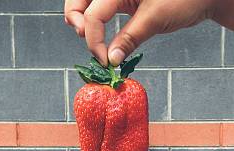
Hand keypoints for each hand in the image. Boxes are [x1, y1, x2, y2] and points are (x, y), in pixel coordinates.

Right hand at [64, 0, 219, 66]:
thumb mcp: (155, 19)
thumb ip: (129, 38)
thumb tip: (111, 60)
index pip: (92, 14)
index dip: (94, 40)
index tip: (105, 62)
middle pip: (79, 2)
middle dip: (77, 23)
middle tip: (93, 47)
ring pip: (87, 4)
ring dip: (85, 23)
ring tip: (96, 43)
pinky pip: (101, 8)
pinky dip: (98, 23)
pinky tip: (104, 39)